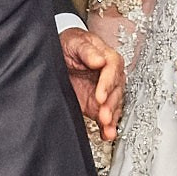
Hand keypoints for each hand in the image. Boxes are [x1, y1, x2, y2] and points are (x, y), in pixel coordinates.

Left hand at [62, 27, 125, 141]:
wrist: (60, 54)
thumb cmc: (70, 44)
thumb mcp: (75, 41)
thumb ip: (86, 50)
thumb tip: (99, 60)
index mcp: (107, 58)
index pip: (112, 70)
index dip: (107, 84)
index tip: (100, 95)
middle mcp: (109, 76)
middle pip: (116, 90)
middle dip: (111, 105)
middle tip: (104, 115)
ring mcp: (104, 91)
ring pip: (114, 105)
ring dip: (112, 118)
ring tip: (108, 129)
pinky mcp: (97, 104)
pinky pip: (106, 116)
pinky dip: (108, 127)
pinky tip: (107, 134)